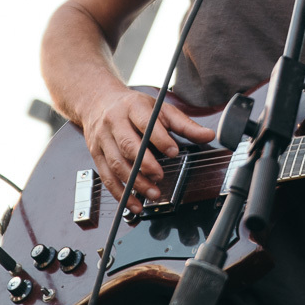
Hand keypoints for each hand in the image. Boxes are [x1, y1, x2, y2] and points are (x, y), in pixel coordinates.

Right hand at [81, 88, 215, 212]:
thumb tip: (209, 135)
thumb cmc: (133, 107)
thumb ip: (185, 124)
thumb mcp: (161, 109)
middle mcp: (115, 122)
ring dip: (134, 182)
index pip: (145, 123)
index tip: (173, 152)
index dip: (159, 139)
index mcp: (133, 107)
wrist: (98, 102)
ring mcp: (103, 139)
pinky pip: (106, 176)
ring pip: (117, 163)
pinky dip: (120, 192)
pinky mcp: (95, 154)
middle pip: (128, 145)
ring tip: (152, 192)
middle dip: (145, 164)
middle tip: (160, 177)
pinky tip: (133, 203)